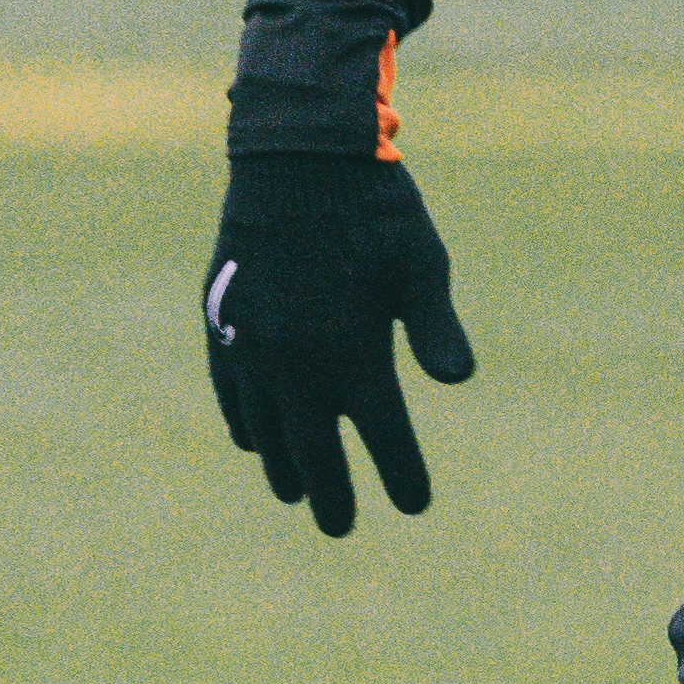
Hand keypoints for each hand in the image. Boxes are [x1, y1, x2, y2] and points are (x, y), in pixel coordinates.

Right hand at [203, 152, 473, 535]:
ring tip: (296, 493)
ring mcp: (254, 346)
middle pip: (316, 451)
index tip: (416, 504)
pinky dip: (245, 424)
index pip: (385, 437)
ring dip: (284, 467)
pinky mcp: (224, 323)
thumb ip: (436, 327)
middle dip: (332, 494)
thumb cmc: (373, 208)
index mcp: (355, 354)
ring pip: (267, 430)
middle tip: (340, 527)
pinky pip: (232, 394)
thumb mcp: (421, 264)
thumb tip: (458, 381)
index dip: (401, 475)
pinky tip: (255, 441)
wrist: (294, 156)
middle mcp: (299, 363)